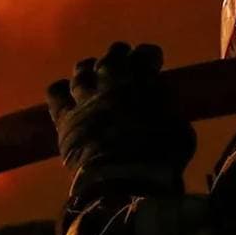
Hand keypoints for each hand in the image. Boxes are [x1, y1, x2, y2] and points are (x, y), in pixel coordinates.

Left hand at [45, 42, 193, 200]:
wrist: (121, 180)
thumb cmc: (158, 157)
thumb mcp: (180, 132)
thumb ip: (173, 115)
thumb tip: (170, 114)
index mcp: (139, 81)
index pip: (144, 54)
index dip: (149, 56)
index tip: (153, 62)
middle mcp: (109, 83)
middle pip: (112, 56)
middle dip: (120, 56)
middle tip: (125, 64)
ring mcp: (83, 98)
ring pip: (82, 71)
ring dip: (90, 69)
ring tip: (94, 74)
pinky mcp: (64, 117)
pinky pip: (55, 93)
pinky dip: (61, 90)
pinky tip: (66, 92)